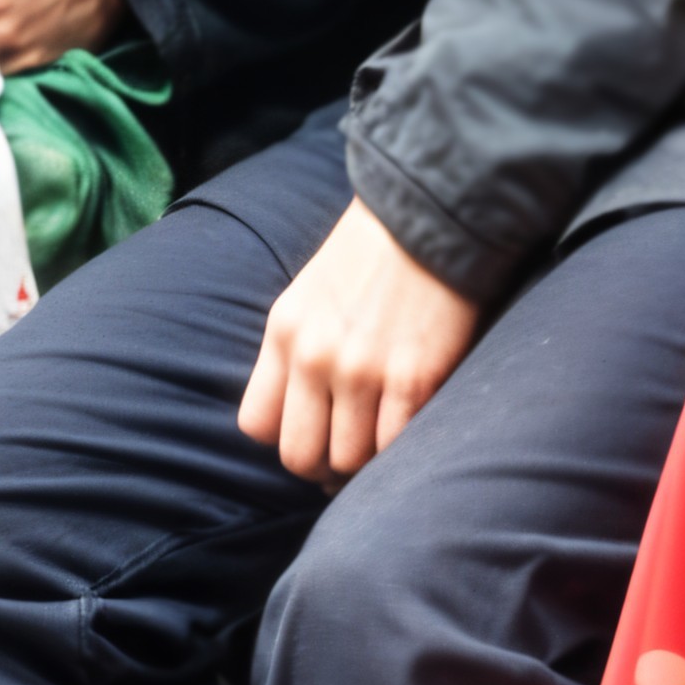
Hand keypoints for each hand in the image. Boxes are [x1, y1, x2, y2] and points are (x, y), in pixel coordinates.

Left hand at [239, 197, 482, 483]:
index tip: (313, 435)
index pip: (256, 424)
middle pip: (299, 456)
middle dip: (322, 467)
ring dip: (366, 464)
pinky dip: (401, 452)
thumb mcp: (308, 296)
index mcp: (283, 333)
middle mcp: (313, 357)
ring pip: (349, 460)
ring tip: (382, 444)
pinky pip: (395, 447)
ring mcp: (362, 371)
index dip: (285, 440)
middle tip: (347, 456)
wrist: (428, 217)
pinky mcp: (413, 379)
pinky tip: (411, 432)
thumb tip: (302, 414)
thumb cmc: (371, 255)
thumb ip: (295, 351)